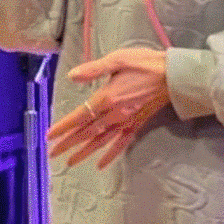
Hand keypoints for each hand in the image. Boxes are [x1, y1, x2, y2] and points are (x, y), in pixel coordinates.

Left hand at [47, 48, 170, 169]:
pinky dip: (110, 155)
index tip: (49, 136)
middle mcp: (114, 113)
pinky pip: (121, 143)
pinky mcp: (137, 124)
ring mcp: (126, 121)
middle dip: (68, 143)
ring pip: (101, 141)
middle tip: (53, 153)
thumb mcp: (118, 59)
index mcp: (107, 97)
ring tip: (70, 162)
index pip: (79, 116)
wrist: (173, 75)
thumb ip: (93, 69)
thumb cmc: (146, 63)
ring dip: (84, 152)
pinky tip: (101, 164)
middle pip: (86, 132)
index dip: (63, 127)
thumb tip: (72, 76)